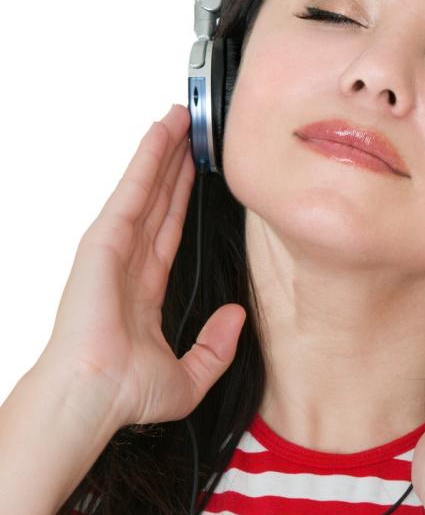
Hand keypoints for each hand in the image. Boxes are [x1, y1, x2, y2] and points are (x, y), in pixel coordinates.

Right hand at [36, 104, 246, 429]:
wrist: (96, 397)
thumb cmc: (126, 395)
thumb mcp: (190, 377)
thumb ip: (216, 347)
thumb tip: (237, 317)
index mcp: (143, 292)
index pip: (169, 234)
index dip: (183, 201)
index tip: (198, 174)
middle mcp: (126, 265)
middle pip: (159, 203)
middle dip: (175, 165)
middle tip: (192, 130)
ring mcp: (113, 250)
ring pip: (146, 189)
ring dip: (163, 152)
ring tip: (181, 117)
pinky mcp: (103, 242)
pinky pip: (132, 192)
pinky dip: (147, 161)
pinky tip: (161, 134)